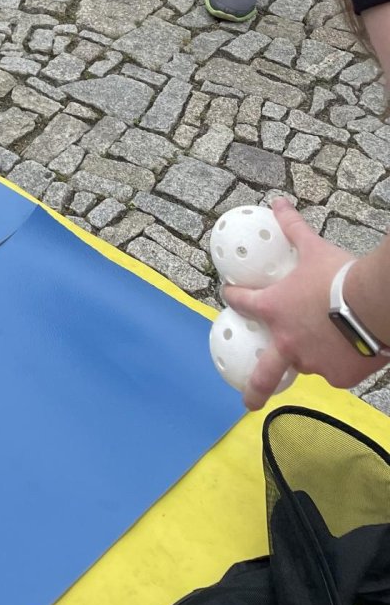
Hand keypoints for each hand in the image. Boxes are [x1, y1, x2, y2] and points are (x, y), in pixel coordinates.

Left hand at [226, 199, 374, 409]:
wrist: (375, 305)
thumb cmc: (339, 276)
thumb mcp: (312, 248)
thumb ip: (293, 228)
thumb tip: (279, 203)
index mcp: (274, 311)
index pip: (243, 303)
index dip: (234, 297)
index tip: (230, 295)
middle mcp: (289, 343)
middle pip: (265, 374)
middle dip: (254, 390)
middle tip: (247, 401)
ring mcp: (314, 364)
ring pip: (309, 363)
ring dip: (312, 356)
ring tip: (328, 342)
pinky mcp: (341, 377)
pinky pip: (338, 371)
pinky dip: (342, 362)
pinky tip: (351, 350)